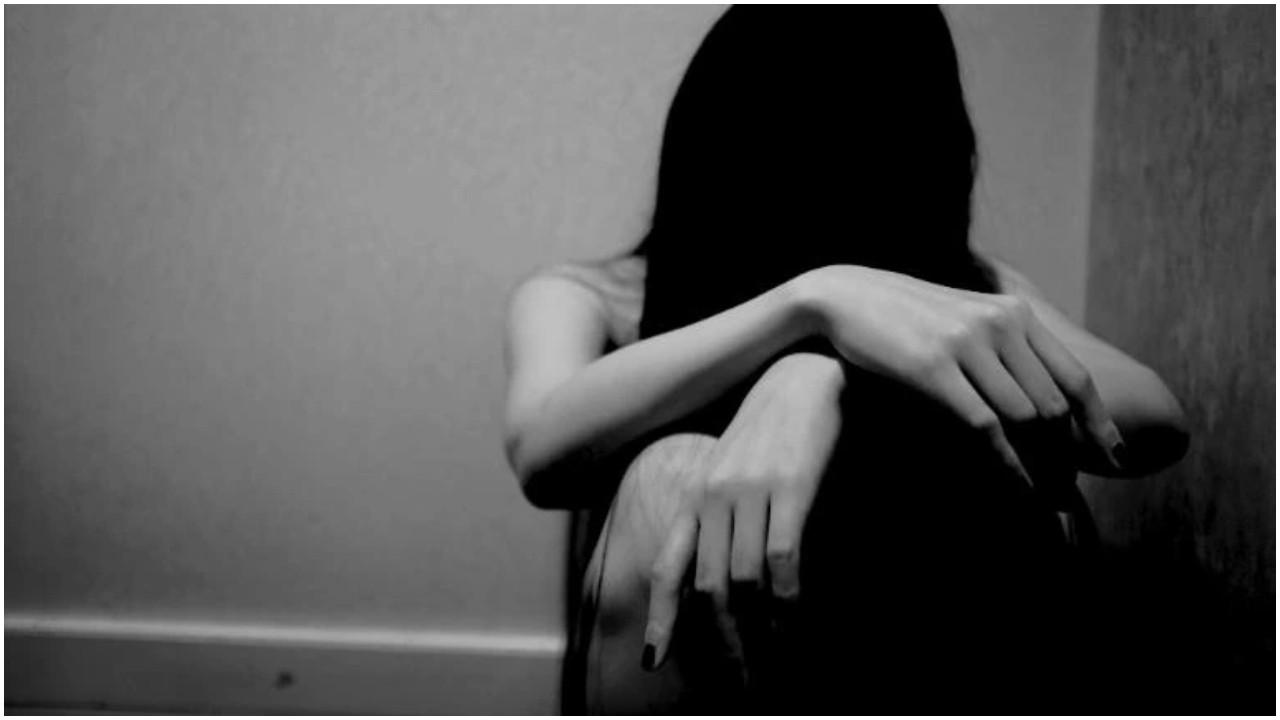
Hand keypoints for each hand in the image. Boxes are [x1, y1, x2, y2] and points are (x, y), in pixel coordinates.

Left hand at [642, 352, 844, 672]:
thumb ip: (719, 516)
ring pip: (743, 579)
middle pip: (707, 587)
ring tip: (772, 661)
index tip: (654, 658)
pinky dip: (787, 598)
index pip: (669, 566)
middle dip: (720, 641)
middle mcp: (713, 497)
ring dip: (758, 629)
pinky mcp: (789, 487)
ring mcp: (750, 492)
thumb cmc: (769, 430)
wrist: (802, 376)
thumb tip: (720, 575)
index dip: (661, 615)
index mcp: (696, 496)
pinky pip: (782, 557)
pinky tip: (794, 621)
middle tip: (738, 680)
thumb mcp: (731, 470)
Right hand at [801, 265, 1124, 483]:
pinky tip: (1016, 487)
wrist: (843, 295)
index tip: (1115, 458)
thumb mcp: (962, 319)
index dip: (1099, 423)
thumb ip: (1002, 347)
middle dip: (1068, 455)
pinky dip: (1009, 463)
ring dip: (1042, 464)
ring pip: (1025, 416)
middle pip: (1054, 404)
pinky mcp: (933, 368)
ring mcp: (966, 344)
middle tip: (1070, 492)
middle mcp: (999, 324)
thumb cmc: (902, 317)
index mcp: (1014, 314)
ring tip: (1048, 497)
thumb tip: (1039, 400)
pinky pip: (985, 426)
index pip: (1074, 377)